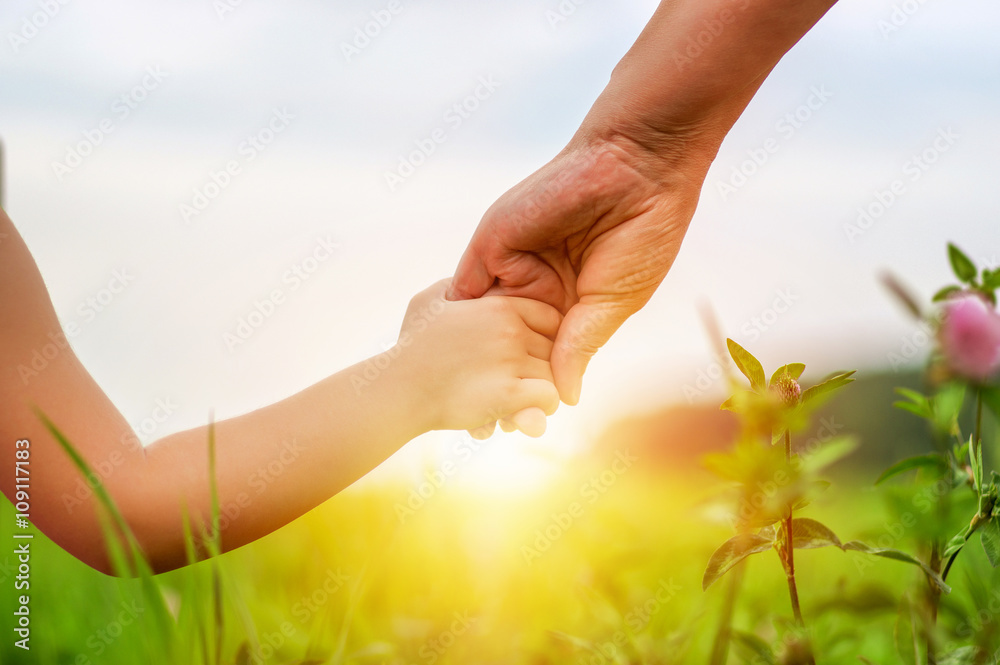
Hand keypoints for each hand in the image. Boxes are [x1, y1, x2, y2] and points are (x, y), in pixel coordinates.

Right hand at [397, 280, 561, 436]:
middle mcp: (511, 331)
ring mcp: (511, 362)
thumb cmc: (411, 347)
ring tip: (523, 402)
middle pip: (555, 348)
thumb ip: (456, 287)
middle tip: (524, 383)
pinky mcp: (508, 394)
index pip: (551, 318)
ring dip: (542, 390)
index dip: (545, 338)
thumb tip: (468, 284)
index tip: (529, 355)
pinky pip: (550, 398)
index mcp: (499, 307)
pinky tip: (522, 413)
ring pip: (555, 375)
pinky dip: (541, 408)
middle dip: (543, 367)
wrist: (398, 388)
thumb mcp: (429, 301)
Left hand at [448, 135, 707, 404]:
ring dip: (469, 361)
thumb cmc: (641, 235)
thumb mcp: (611, 303)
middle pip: (505, 345)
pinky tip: (448, 363)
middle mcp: (536, 289)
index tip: (517, 429)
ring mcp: (512, 267)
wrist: (636, 167)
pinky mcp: (492, 246)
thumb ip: (580, 347)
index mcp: (569, 304)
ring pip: (482, 324)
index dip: (529, 389)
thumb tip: (566, 399)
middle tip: (479, 432)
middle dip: (492, 383)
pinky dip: (457, 324)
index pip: (541, 355)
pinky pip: (466, 291)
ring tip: (459, 407)